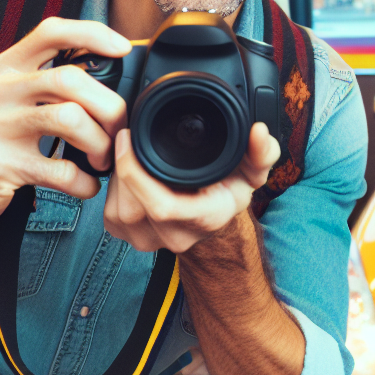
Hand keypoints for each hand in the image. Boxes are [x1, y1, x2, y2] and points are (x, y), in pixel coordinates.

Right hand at [0, 18, 129, 237]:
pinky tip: (86, 185)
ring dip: (100, 143)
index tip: (122, 48)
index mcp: (5, 70)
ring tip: (102, 159)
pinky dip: (84, 182)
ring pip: (69, 119)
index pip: (50, 32)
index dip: (92, 34)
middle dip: (109, 106)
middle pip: (70, 80)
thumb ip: (48, 84)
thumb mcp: (10, 101)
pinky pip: (60, 170)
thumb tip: (108, 76)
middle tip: (117, 130)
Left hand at [103, 122, 279, 252]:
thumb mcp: (253, 170)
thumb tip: (259, 132)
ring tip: (127, 153)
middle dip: (123, 168)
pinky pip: (112, 215)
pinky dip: (114, 190)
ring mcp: (151, 242)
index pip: (162, 207)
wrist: (214, 216)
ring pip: (119, 211)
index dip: (136, 172)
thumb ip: (262, 152)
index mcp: (206, 218)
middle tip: (125, 135)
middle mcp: (178, 237)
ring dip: (117, 179)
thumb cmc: (230, 190)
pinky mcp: (129, 239)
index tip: (129, 138)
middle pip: (133, 207)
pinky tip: (127, 175)